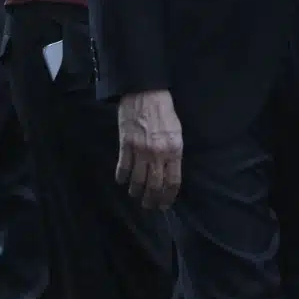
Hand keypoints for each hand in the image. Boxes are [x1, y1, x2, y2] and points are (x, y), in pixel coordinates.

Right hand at [117, 90, 182, 209]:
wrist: (145, 93)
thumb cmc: (164, 112)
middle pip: (155, 185)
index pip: (173, 181)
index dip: (168, 196)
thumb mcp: (177, 132)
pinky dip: (121, 178)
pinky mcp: (125, 145)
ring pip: (137, 180)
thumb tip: (169, 172)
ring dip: (136, 191)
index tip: (164, 204)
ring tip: (135, 195)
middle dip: (152, 199)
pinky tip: (122, 182)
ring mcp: (140, 150)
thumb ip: (173, 153)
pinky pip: (123, 167)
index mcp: (175, 150)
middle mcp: (158, 153)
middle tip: (149, 205)